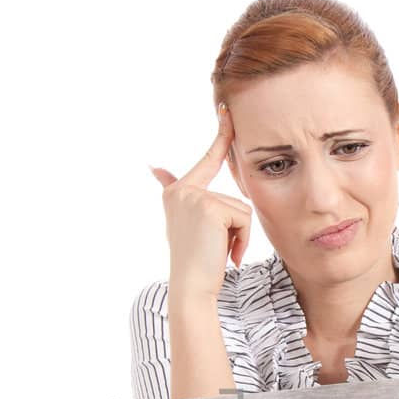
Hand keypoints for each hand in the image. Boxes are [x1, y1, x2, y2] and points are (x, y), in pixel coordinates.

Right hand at [150, 104, 253, 299]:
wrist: (191, 287)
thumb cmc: (197, 264)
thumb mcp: (188, 225)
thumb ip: (178, 193)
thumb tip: (154, 167)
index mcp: (178, 193)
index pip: (207, 161)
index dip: (221, 135)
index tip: (227, 110)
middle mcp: (181, 191)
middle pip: (234, 198)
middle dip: (235, 229)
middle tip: (215, 250)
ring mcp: (194, 198)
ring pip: (242, 210)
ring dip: (239, 236)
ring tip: (219, 253)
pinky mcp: (210, 208)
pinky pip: (244, 219)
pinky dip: (241, 240)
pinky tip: (224, 254)